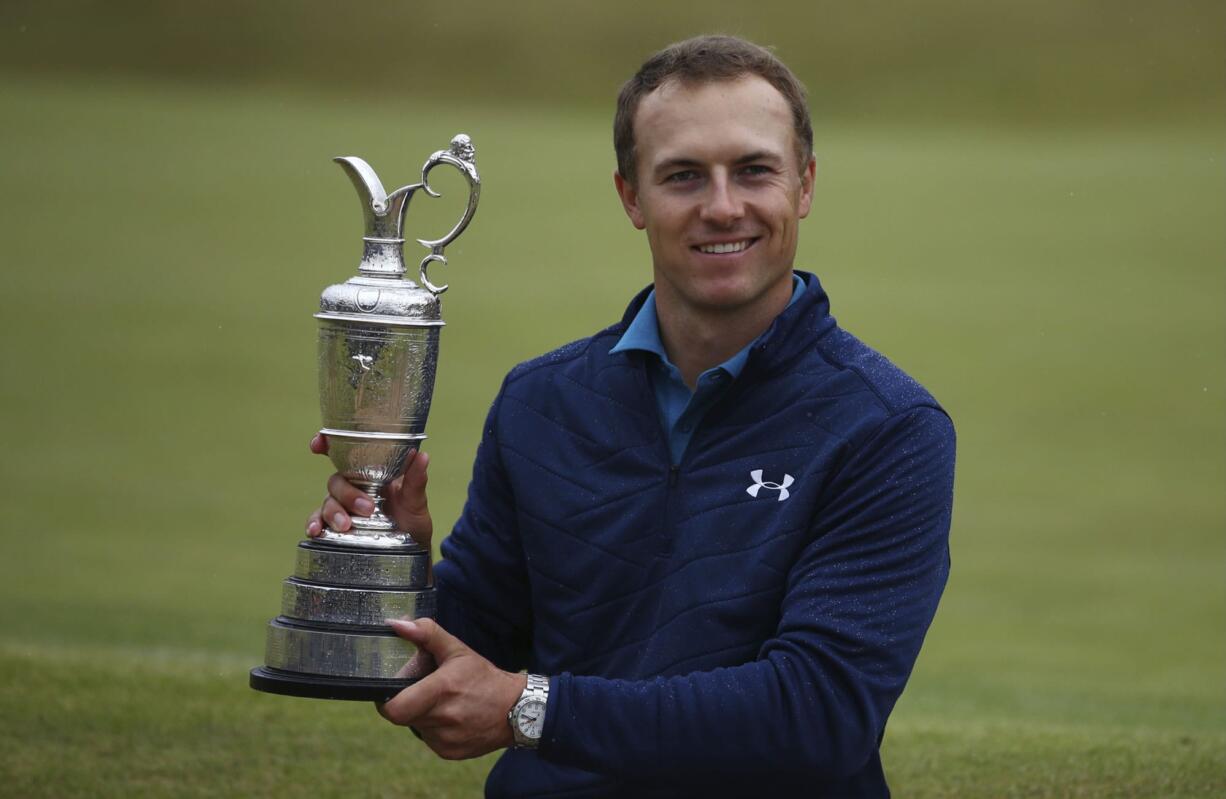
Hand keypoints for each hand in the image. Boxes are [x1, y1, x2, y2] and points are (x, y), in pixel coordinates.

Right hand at [305, 433, 433, 548]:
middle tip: (367, 508)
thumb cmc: (413, 521)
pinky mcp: (336, 528)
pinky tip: (315, 531)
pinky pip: (319, 522)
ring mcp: (343, 508)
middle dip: (347, 494)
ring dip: (333, 512)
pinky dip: (314, 524)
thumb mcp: (416, 502)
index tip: (318, 444)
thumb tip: (421, 455)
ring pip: (328, 502)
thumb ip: (416, 480)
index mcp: (370, 473)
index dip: (328, 444)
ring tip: (346, 525)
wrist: (412, 551)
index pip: (346, 454)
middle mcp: (353, 488)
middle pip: (337, 481)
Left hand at [377, 618, 525, 759]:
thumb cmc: (484, 677)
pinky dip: (434, 728)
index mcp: (442, 690)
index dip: (385, 700)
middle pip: (404, 715)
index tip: (391, 690)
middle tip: (423, 690)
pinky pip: (429, 739)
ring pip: (416, 727)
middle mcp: (443, 719)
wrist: (517, 709)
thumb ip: (426, 634)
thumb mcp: (457, 649)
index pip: (394, 709)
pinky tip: (452, 717)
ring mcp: (446, 740)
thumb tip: (395, 624)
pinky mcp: (450, 752)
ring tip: (443, 703)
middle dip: (408, 702)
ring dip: (422, 715)